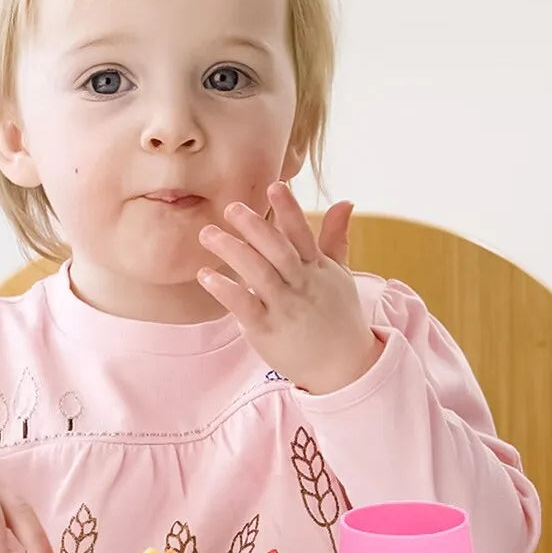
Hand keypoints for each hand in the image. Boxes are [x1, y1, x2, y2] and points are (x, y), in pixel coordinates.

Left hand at [197, 181, 382, 394]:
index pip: (303, 234)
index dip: (289, 209)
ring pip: (258, 274)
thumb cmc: (338, 317)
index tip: (276, 185)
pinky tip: (206, 276)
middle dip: (255, 227)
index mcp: (318, 268)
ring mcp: (286, 308)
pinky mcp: (268, 331)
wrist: (344, 367)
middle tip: (231, 207)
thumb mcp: (339, 276)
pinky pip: (245, 307)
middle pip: (277, 250)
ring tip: (207, 234)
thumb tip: (345, 201)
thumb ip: (335, 238)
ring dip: (232, 252)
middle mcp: (302, 285)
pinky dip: (226, 291)